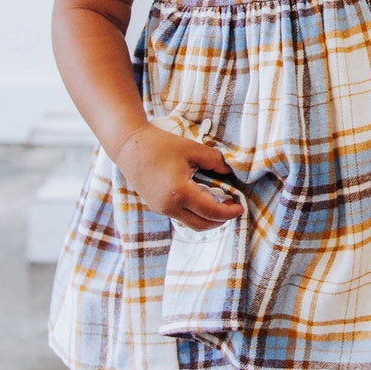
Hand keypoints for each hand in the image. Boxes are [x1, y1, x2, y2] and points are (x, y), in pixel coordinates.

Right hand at [116, 124, 239, 230]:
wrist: (129, 148)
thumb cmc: (160, 145)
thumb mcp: (192, 149)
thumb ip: (214, 160)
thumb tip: (229, 171)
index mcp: (180, 193)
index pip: (211, 211)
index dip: (229, 212)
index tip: (240, 207)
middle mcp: (169, 207)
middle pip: (201, 225)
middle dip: (221, 220)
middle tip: (233, 207)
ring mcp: (161, 209)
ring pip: (190, 223)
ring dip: (208, 218)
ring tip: (221, 203)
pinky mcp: (157, 207)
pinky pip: (181, 217)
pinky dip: (195, 213)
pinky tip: (203, 199)